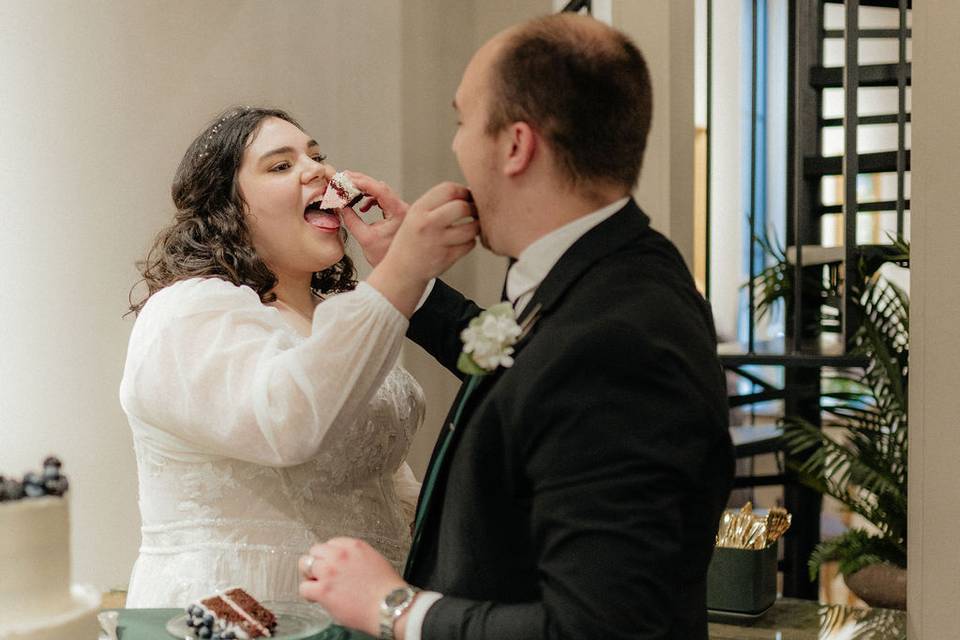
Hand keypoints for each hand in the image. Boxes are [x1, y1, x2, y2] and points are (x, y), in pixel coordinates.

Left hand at [299, 538, 406, 636]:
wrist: (389, 606)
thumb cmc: (387, 590)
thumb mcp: (375, 561)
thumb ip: (356, 558)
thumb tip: (345, 564)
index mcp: (354, 546)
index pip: (331, 543)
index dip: (330, 555)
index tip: (331, 564)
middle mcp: (340, 555)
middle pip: (315, 551)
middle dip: (317, 562)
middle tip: (321, 575)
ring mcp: (330, 571)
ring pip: (305, 564)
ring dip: (311, 576)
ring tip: (318, 585)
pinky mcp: (323, 589)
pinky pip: (304, 587)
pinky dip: (308, 593)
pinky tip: (316, 598)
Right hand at [338, 171, 408, 266]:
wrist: (398, 269)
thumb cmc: (384, 257)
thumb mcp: (364, 238)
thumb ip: (351, 220)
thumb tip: (340, 205)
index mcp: (398, 212)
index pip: (380, 190)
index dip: (362, 182)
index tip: (347, 179)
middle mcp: (403, 209)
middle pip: (381, 187)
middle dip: (361, 182)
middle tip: (344, 178)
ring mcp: (402, 210)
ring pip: (383, 191)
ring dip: (365, 190)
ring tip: (350, 190)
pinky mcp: (398, 213)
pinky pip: (384, 199)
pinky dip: (372, 199)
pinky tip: (363, 207)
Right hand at [366, 181, 477, 316]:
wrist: (401, 270)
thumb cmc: (413, 239)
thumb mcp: (416, 215)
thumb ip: (438, 203)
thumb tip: (472, 192)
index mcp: (418, 209)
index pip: (448, 189)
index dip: (464, 191)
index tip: (468, 196)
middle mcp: (427, 224)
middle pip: (462, 207)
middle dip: (474, 208)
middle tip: (475, 211)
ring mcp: (437, 242)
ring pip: (471, 228)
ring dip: (476, 226)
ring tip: (471, 227)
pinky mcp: (447, 257)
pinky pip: (469, 244)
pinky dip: (470, 242)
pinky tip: (462, 242)